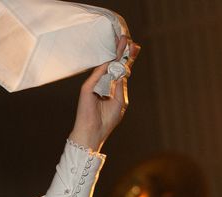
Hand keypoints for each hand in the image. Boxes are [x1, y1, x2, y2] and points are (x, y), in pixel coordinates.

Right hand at [67, 36, 140, 151]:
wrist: (93, 133)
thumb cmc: (106, 120)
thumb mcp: (119, 100)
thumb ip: (121, 85)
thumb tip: (124, 69)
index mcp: (111, 87)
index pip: (120, 69)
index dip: (127, 59)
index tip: (134, 46)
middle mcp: (102, 83)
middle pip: (113, 64)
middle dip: (121, 51)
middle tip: (128, 37)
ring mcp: (94, 84)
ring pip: (106, 66)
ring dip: (115, 53)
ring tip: (123, 41)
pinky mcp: (87, 88)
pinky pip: (97, 75)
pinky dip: (105, 67)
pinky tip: (113, 58)